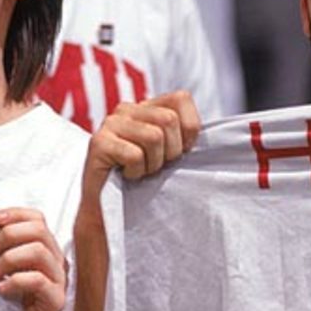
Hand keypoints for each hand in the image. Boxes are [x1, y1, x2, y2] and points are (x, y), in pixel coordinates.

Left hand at [0, 207, 66, 310]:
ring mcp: (59, 281)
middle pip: (40, 231)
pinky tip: (2, 290)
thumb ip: (1, 250)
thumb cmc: (5, 303)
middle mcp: (56, 262)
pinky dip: (16, 281)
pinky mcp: (57, 301)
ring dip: (11, 258)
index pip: (38, 219)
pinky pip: (38, 280)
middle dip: (10, 235)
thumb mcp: (2, 269)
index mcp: (45, 250)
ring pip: (40, 252)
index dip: (17, 214)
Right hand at [82, 91, 201, 203]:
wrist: (108, 212)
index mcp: (148, 107)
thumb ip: (184, 137)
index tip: (179, 152)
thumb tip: (211, 134)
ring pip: (153, 137)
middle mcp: (127, 109)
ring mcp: (110, 123)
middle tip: (156, 166)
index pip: (181, 98)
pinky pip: (134, 154)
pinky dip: (136, 172)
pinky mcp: (98, 143)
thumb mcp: (170, 154)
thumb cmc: (143, 183)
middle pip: (168, 120)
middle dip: (170, 152)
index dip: (188, 128)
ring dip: (153, 164)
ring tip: (140, 171)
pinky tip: (126, 176)